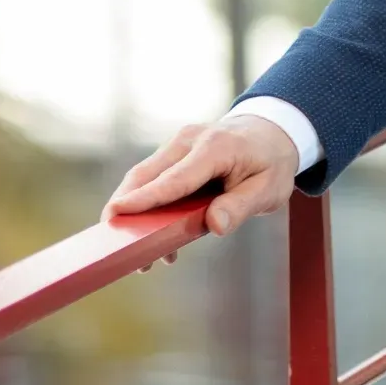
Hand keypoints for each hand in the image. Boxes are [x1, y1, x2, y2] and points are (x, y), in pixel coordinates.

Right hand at [104, 114, 300, 264]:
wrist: (273, 132)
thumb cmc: (271, 164)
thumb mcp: (269, 189)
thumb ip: (241, 207)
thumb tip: (214, 225)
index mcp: (216, 148)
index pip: (175, 178)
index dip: (145, 198)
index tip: (116, 212)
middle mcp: (190, 139)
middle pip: (146, 174)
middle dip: (125, 207)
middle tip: (112, 245)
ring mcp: (179, 142)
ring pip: (143, 175)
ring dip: (132, 209)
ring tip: (140, 252)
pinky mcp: (173, 150)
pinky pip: (152, 177)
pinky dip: (145, 203)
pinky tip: (156, 235)